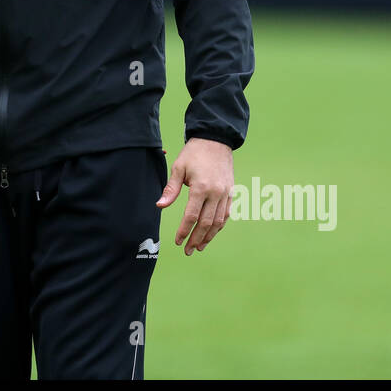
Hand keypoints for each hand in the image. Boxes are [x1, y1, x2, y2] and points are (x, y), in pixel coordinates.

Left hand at [157, 138, 234, 255]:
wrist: (216, 140)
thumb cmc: (194, 153)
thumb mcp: (179, 168)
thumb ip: (171, 189)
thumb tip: (160, 206)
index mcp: (200, 188)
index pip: (191, 216)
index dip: (184, 231)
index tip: (177, 241)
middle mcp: (215, 193)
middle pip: (206, 223)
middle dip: (196, 239)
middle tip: (187, 251)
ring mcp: (225, 194)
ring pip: (218, 222)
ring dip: (208, 236)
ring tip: (199, 247)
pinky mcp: (231, 192)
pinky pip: (226, 214)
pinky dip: (219, 226)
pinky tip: (211, 233)